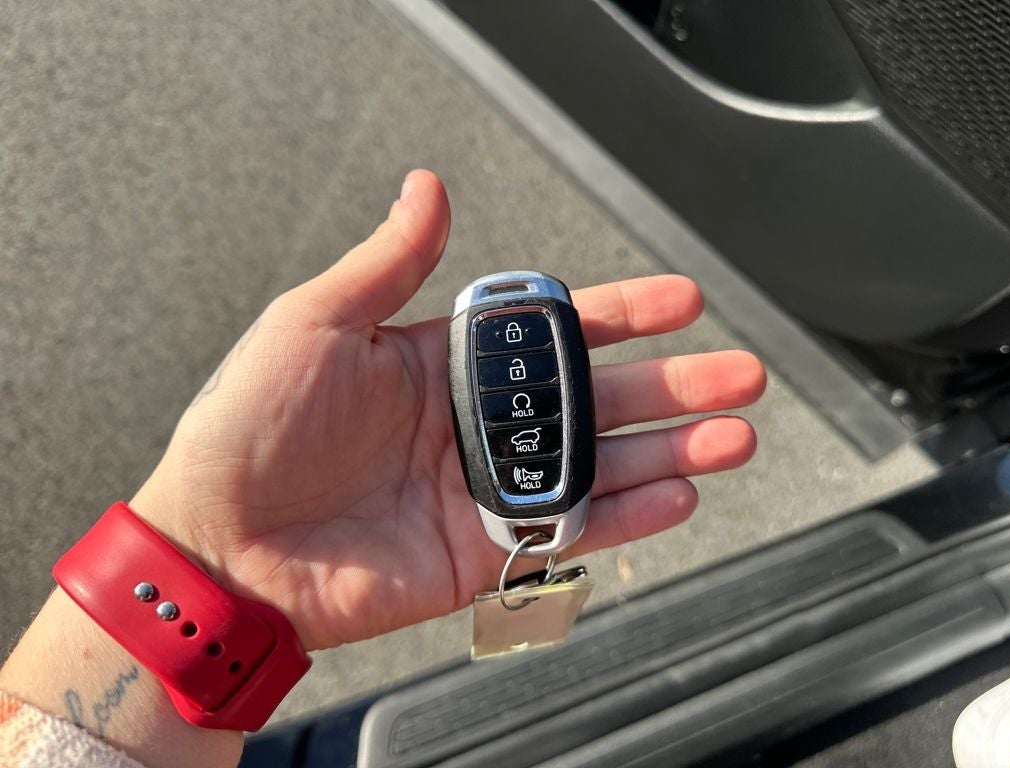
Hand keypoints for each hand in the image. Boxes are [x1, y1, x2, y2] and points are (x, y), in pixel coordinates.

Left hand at [133, 170, 765, 650]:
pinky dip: (626, 516)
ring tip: (734, 434)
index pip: (552, 332)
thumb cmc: (246, 429)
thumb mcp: (315, 321)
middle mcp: (471, 424)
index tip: (679, 301)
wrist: (216, 544)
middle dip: (674, 384)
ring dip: (672, 450)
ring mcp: (481, 490)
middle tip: (739, 374)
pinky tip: (676, 495)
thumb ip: (389, 262)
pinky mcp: (479, 552)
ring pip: (598, 464)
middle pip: (596, 399)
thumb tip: (428, 190)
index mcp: (440, 362)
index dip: (620, 314)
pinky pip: (566, 530)